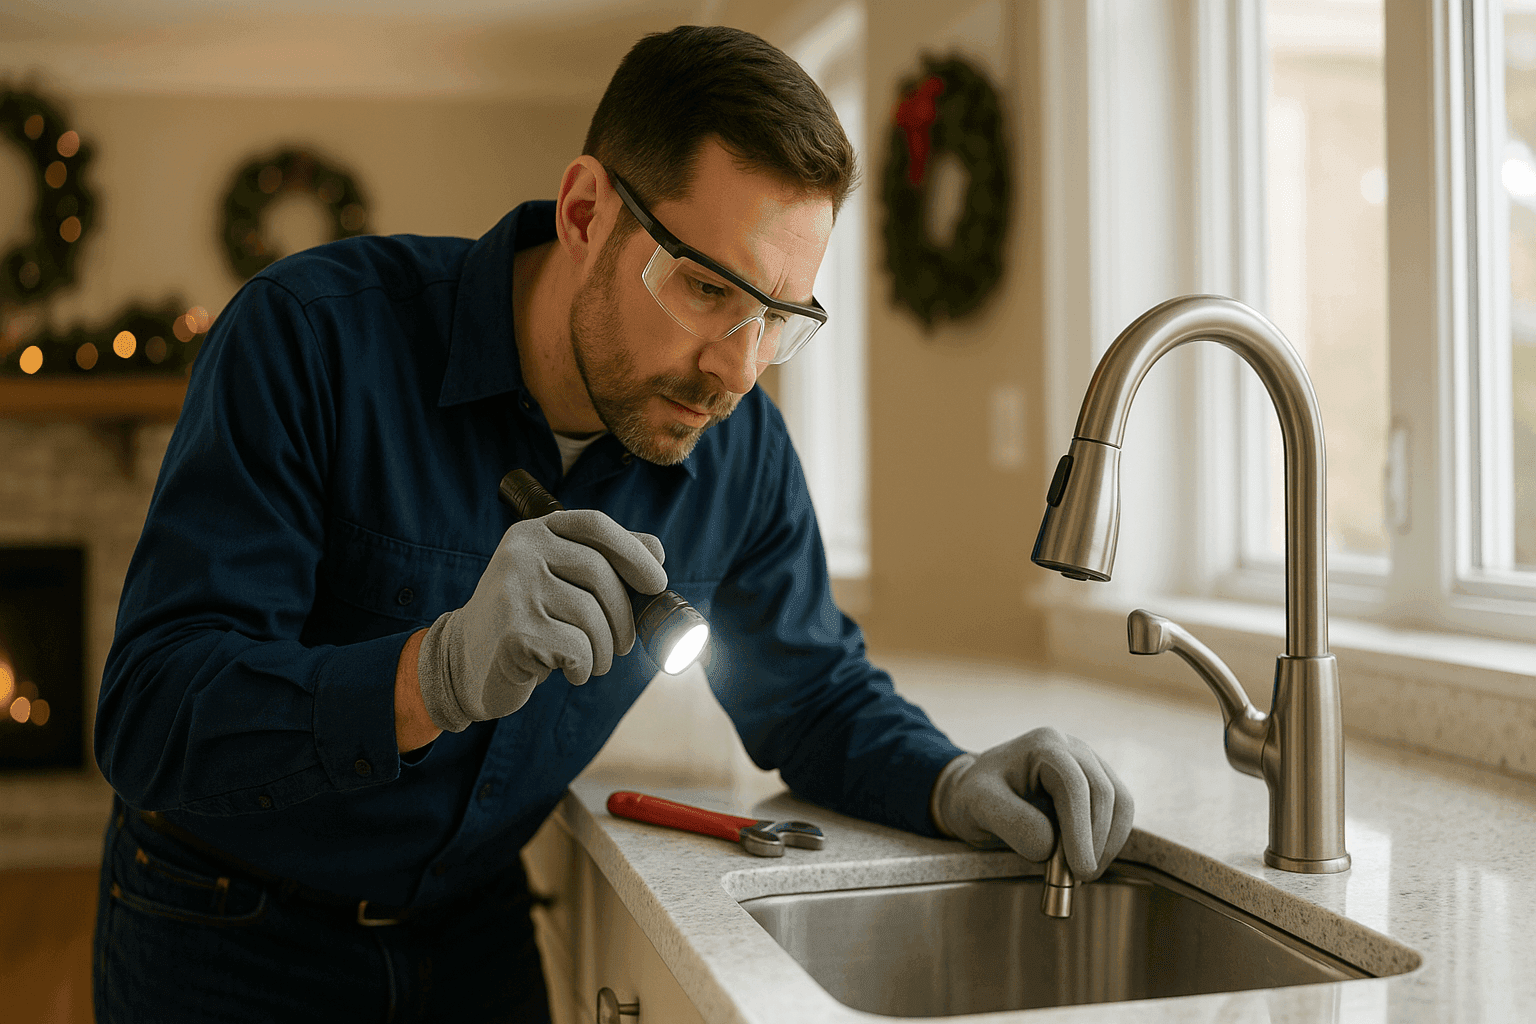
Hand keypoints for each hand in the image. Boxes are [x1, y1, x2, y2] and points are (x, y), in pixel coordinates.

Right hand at [416, 510, 666, 732]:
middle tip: (623, 645)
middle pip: (600, 574)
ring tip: (590, 662)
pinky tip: (568, 672)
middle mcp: (520, 552)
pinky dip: (584, 668)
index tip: (658, 583)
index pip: (595, 525)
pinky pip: (578, 649)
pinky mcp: (515, 632)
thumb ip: (602, 561)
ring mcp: (514, 590)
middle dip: (623, 616)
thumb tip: (657, 550)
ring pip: (592, 616)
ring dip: (604, 650)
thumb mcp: (559, 581)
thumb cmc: (527, 620)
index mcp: (534, 532)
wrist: (466, 662)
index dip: (633, 552)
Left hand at [931, 727, 1133, 880]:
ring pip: (1120, 802)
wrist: (975, 791)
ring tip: (1083, 872)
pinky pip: (1118, 810)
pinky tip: (1088, 859)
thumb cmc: (974, 796)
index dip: (1081, 830)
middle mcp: (1071, 747)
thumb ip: (1014, 823)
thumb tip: (1052, 846)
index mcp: (1043, 745)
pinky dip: (1109, 839)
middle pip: (1103, 792)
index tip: (1079, 869)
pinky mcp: (1096, 782)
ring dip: (1108, 843)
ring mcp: (1088, 763)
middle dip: (1096, 841)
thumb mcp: (979, 805)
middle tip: (1080, 877)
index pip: (1074, 785)